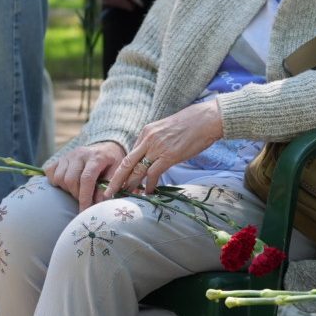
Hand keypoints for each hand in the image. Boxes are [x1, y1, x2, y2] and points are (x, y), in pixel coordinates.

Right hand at [45, 141, 126, 210]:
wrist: (105, 148)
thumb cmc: (111, 163)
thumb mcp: (116, 172)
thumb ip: (108, 186)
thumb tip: (98, 202)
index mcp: (95, 157)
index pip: (86, 178)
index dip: (85, 197)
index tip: (84, 211)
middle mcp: (80, 154)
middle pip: (70, 180)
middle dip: (76, 194)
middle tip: (83, 199)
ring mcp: (68, 155)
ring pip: (59, 177)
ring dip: (66, 189)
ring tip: (76, 190)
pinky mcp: (60, 158)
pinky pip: (50, 171)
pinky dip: (55, 181)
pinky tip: (65, 184)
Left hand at [105, 98, 223, 196]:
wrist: (206, 119)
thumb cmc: (191, 123)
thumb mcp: (166, 129)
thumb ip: (156, 141)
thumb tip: (153, 156)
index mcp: (146, 131)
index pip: (131, 154)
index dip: (124, 169)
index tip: (119, 180)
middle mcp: (148, 139)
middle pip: (126, 163)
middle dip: (116, 179)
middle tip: (108, 193)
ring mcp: (157, 148)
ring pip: (137, 170)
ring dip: (130, 185)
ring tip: (125, 196)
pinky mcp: (169, 156)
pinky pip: (153, 174)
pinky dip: (149, 185)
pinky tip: (148, 193)